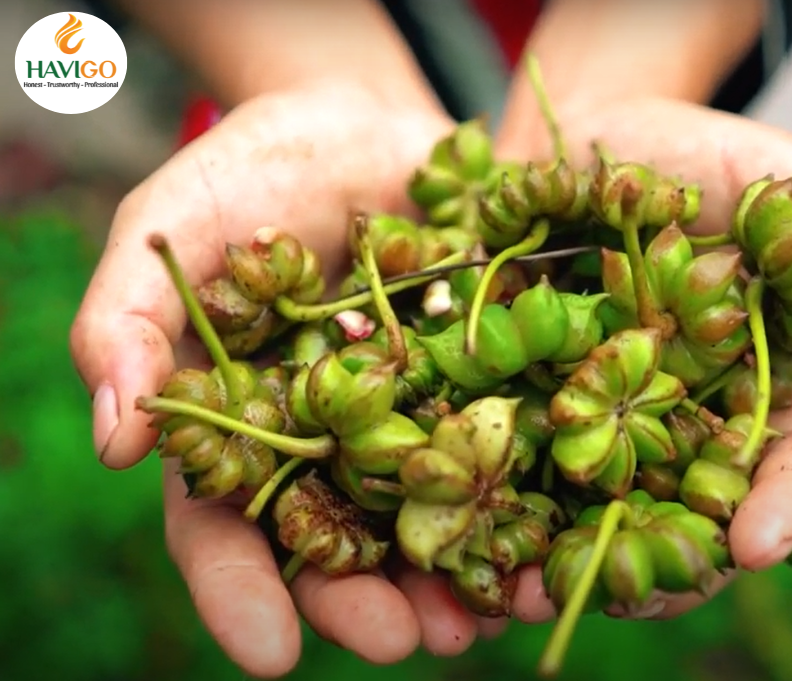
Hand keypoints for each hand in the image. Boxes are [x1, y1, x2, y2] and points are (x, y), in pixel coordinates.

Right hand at [68, 83, 551, 676]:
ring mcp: (412, 418)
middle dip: (367, 600)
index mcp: (244, 427)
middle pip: (340, 543)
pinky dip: (527, 498)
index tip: (269, 654)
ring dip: (459, 574)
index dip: (243, 590)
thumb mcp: (172, 226)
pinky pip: (508, 450)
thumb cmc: (251, 171)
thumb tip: (116, 442)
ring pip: (429, 516)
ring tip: (486, 617)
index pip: (227, 526)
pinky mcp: (483, 382)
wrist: (361, 123)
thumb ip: (128, 322)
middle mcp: (330, 443)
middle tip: (403, 640)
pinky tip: (549, 537)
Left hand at [493, 96, 791, 619]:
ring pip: (590, 519)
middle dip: (662, 570)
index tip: (761, 543)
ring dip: (562, 567)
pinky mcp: (517, 408)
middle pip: (685, 520)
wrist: (568, 137)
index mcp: (752, 383)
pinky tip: (461, 541)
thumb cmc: (682, 150)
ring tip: (524, 592)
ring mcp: (595, 422)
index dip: (786, 506)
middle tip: (626, 595)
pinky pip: (507, 474)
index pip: (789, 460)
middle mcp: (677, 420)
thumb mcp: (771, 173)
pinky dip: (487, 514)